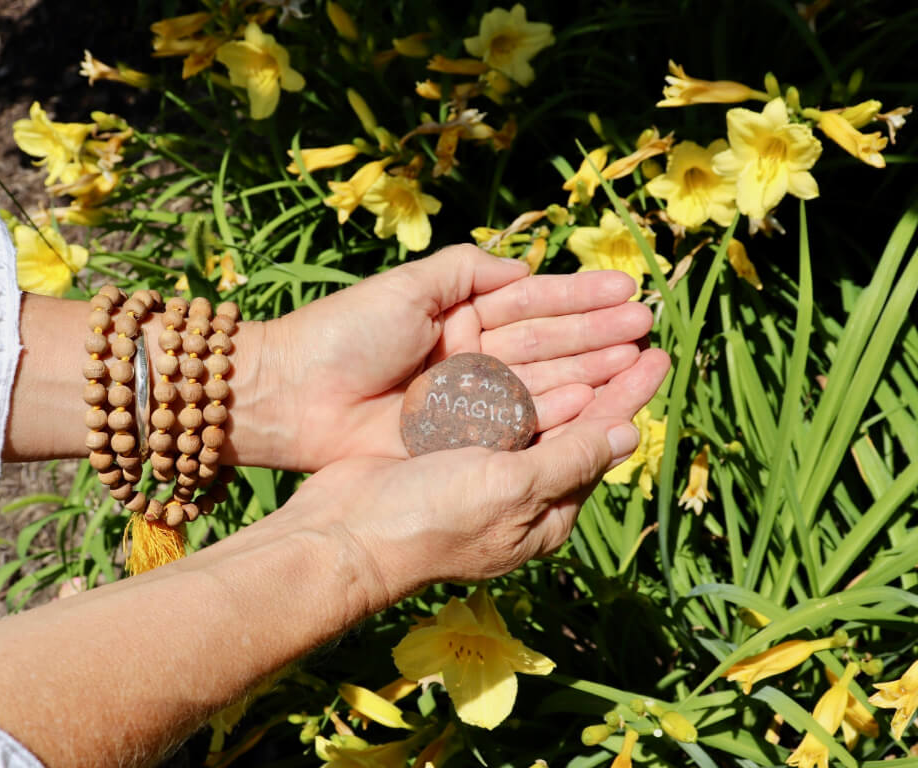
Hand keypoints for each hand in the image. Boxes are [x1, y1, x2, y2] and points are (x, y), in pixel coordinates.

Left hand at [256, 244, 654, 470]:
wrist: (292, 396)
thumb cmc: (345, 333)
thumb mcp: (408, 287)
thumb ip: (467, 270)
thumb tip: (523, 266)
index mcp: (459, 314)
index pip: (531, 301)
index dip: (578, 297)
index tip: (625, 290)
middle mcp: (470, 355)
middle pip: (545, 342)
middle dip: (596, 334)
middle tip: (647, 326)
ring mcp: (468, 399)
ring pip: (541, 381)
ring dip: (589, 370)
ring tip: (637, 360)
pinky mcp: (460, 438)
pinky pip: (517, 422)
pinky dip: (556, 411)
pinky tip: (596, 399)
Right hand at [278, 347, 669, 604]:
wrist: (346, 532)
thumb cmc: (433, 519)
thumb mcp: (512, 491)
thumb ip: (569, 459)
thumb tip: (627, 432)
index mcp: (546, 510)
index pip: (599, 444)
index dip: (630, 397)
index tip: (658, 354)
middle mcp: (519, 486)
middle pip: (573, 420)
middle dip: (604, 373)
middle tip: (633, 327)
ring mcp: (482, 466)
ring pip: (533, 405)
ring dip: (561, 363)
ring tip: (588, 324)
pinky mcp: (446, 445)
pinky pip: (490, 403)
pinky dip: (510, 371)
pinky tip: (519, 341)